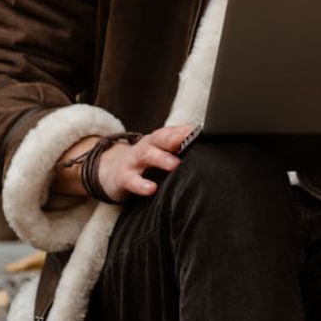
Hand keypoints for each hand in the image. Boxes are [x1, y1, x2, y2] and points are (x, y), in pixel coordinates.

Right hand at [51, 125, 194, 202]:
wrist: (112, 171)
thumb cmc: (146, 162)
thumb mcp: (161, 151)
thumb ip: (181, 147)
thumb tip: (208, 143)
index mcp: (159, 140)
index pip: (175, 131)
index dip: (188, 131)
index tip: (204, 132)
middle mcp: (147, 146)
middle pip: (161, 138)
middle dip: (175, 138)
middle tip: (190, 141)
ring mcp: (134, 160)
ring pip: (147, 155)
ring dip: (161, 159)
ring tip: (175, 165)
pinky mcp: (124, 177)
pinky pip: (132, 180)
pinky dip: (141, 185)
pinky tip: (151, 189)